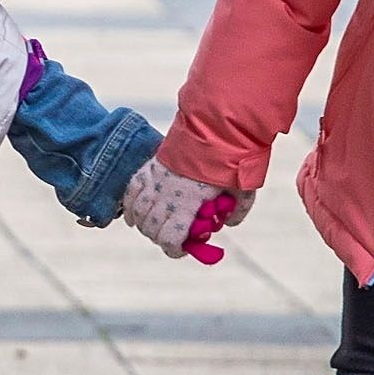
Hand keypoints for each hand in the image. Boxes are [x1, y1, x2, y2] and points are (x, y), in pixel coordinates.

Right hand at [123, 157, 250, 259]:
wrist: (218, 125)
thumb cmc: (233, 159)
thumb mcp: (243, 191)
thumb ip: (237, 211)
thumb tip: (229, 223)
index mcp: (188, 204)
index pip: (169, 238)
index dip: (174, 249)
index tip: (181, 249)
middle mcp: (167, 194)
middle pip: (150, 228)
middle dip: (159, 237)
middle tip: (170, 237)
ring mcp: (156, 179)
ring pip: (138, 211)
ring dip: (142, 223)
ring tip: (150, 226)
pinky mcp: (151, 166)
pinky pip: (131, 190)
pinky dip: (130, 204)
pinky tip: (133, 214)